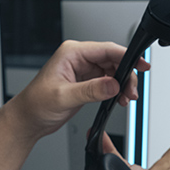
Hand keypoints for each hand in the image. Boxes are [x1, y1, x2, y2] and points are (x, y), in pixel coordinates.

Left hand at [10, 40, 144, 142]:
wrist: (28, 120)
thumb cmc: (36, 104)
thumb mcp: (64, 97)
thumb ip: (90, 90)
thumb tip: (113, 84)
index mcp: (71, 53)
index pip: (106, 49)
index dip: (126, 56)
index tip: (141, 64)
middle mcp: (78, 59)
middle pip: (113, 60)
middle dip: (126, 75)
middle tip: (132, 91)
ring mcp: (83, 70)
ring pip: (113, 71)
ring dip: (123, 84)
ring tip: (126, 98)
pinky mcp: (86, 83)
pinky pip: (108, 82)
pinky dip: (116, 90)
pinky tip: (119, 99)